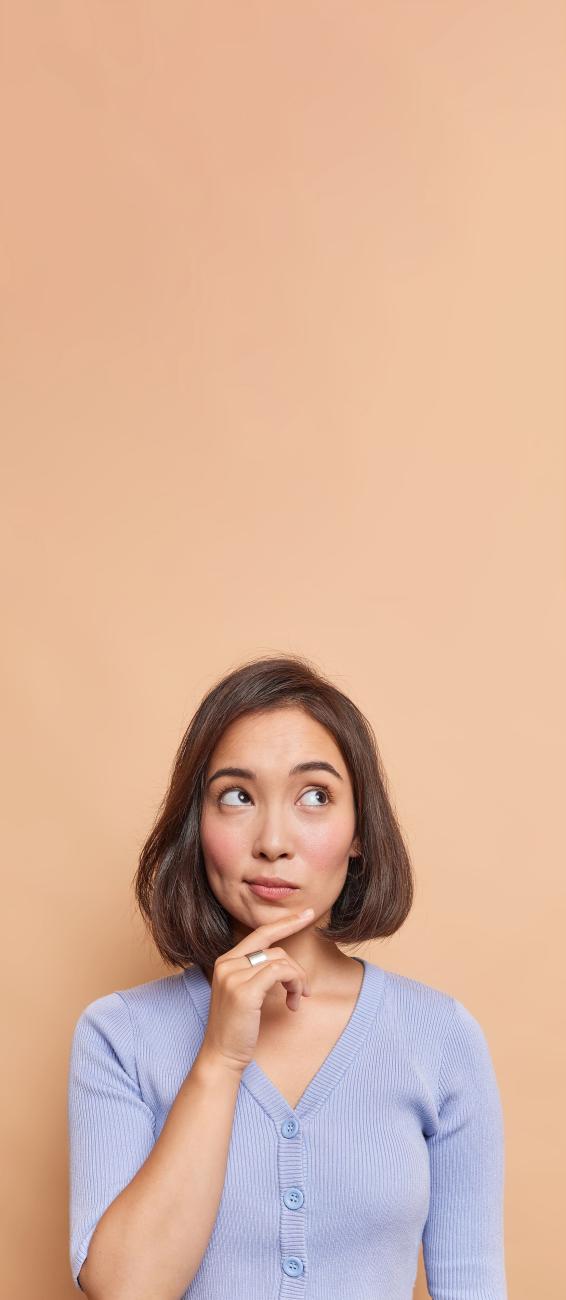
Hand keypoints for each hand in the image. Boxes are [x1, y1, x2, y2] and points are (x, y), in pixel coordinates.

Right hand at [198, 907, 314, 1074]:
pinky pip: (280, 972)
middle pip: (275, 948)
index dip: (286, 922)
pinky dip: (294, 984)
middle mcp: (226, 963)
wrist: (221, 1056)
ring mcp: (233, 976)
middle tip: (305, 990)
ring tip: (296, 1000)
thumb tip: (284, 962)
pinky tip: (292, 1003)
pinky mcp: (244, 990)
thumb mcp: (244, 993)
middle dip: (297, 968)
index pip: (260, 933)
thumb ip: (256, 973)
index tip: (307, 914)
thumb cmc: (237, 1028)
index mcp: (225, 961)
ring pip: (281, 961)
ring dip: (297, 981)